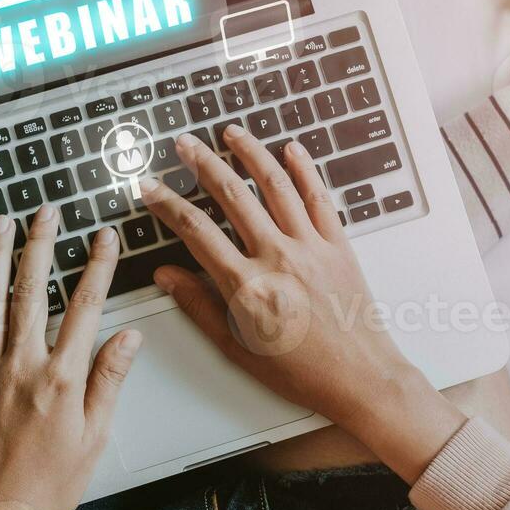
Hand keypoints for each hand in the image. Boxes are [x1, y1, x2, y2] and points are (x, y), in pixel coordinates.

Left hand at [0, 208, 141, 509]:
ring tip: (1, 223)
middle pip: (32, 291)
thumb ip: (109, 382)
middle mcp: (21, 367)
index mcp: (61, 379)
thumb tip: (127, 339)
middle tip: (47, 211)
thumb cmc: (49, 484)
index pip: (85, 307)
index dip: (96, 266)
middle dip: (41, 244)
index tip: (103, 237)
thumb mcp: (95, 436)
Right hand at [140, 125, 465, 482]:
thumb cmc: (299, 372)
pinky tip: (291, 149)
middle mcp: (277, 258)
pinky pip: (318, 197)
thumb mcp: (237, 348)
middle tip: (185, 143)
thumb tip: (166, 275)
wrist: (360, 377)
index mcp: (246, 286)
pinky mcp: (338, 245)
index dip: (167, 203)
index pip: (195, 230)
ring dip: (251, 153)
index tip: (150, 187)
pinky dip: (304, 169)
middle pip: (232, 195)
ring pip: (275, 185)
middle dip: (202, 163)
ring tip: (232, 132)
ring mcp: (310, 247)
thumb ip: (199, 307)